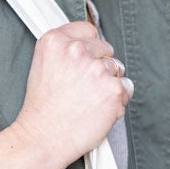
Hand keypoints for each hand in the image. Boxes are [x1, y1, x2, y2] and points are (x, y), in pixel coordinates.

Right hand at [14, 21, 133, 168]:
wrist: (43, 138)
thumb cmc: (42, 108)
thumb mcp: (42, 65)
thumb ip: (65, 50)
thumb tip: (91, 47)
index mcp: (55, 40)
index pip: (88, 30)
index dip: (89, 47)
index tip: (84, 61)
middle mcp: (76, 50)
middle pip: (106, 49)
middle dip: (99, 66)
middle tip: (82, 88)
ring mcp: (97, 69)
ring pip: (117, 69)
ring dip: (108, 84)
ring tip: (87, 101)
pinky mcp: (114, 90)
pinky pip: (126, 88)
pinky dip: (117, 100)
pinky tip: (98, 109)